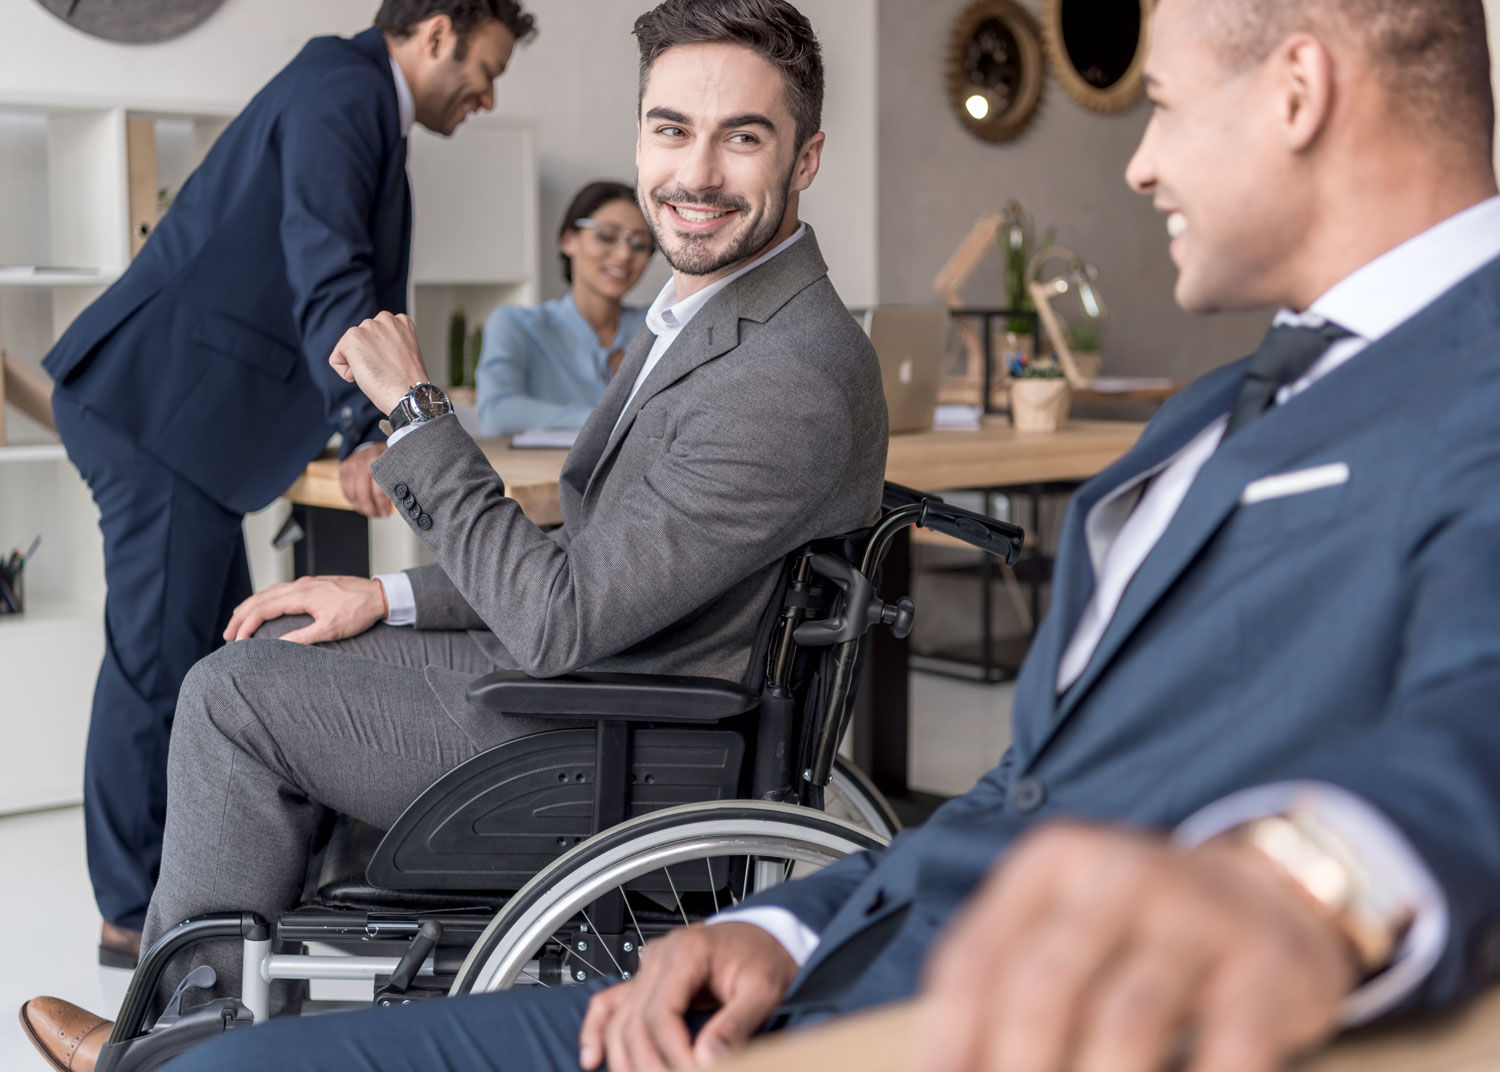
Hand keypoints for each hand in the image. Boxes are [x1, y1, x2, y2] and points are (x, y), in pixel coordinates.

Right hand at [224, 575, 387, 643]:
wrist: (379, 595)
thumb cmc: (358, 612)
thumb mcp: (331, 629)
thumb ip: (303, 637)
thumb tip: (278, 645)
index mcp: (301, 595)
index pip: (263, 609)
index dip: (246, 626)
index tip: (236, 642)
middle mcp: (300, 586)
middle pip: (260, 599)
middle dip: (241, 617)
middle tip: (228, 635)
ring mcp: (305, 584)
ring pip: (269, 592)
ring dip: (251, 607)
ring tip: (238, 621)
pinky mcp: (312, 585)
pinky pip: (280, 590)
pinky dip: (265, 600)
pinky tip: (265, 607)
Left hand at [329, 311, 430, 414]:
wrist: (408, 393)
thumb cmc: (407, 382)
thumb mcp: (404, 353)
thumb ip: (389, 342)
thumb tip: (370, 348)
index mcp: (401, 322)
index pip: (377, 333)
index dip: (381, 353)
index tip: (392, 364)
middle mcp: (385, 319)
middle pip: (361, 339)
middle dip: (367, 355)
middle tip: (384, 369)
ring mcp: (368, 327)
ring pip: (349, 348)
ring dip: (358, 363)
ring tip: (377, 372)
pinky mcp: (352, 338)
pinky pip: (336, 359)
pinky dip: (346, 372)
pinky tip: (364, 375)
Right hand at [340, 442, 391, 517]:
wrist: (372, 443)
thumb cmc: (386, 456)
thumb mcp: (395, 464)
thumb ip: (396, 480)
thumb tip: (399, 502)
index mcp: (378, 461)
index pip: (378, 490)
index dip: (382, 505)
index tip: (385, 514)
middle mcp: (363, 462)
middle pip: (363, 494)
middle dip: (370, 509)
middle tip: (377, 515)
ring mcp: (351, 464)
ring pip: (353, 494)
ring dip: (361, 507)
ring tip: (369, 512)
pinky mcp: (343, 468)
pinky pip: (345, 490)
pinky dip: (352, 501)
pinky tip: (360, 505)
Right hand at [578, 922, 798, 1071]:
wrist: (766, 937)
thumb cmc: (766, 957)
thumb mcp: (764, 989)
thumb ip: (737, 1023)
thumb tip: (708, 1058)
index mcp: (687, 951)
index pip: (661, 1013)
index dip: (672, 1053)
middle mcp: (658, 957)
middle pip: (635, 1022)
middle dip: (650, 1065)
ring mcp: (648, 969)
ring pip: (618, 1020)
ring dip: (624, 1060)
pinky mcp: (646, 981)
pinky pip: (609, 1004)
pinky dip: (596, 1032)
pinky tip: (593, 1059)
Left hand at [915, 823, 1357, 1071]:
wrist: (1279, 889)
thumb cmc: (1146, 924)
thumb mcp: (1068, 920)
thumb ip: (1009, 979)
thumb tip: (947, 1064)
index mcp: (1052, 865)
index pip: (974, 956)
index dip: (947, 1037)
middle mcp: (1118, 876)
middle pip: (1042, 988)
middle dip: (1016, 1069)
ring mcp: (1196, 915)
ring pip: (1125, 1021)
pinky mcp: (1267, 964)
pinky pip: (1227, 1048)